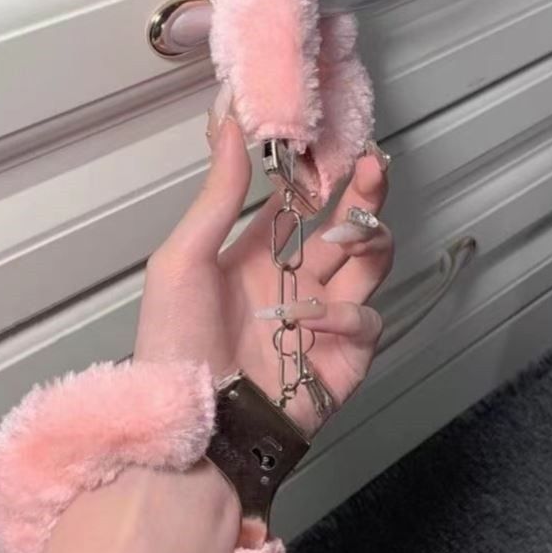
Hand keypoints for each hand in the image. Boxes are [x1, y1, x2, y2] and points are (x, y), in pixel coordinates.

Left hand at [134, 97, 392, 436]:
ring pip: (369, 266)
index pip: (298, 203)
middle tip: (374, 166)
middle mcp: (294, 280)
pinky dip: (346, 316)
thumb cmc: (177, 344)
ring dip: (370, 241)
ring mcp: (322, 319)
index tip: (331, 138)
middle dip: (364, 195)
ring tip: (356, 230)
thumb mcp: (182, 262)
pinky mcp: (344, 359)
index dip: (317, 171)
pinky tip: (314, 321)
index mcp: (256, 255)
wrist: (194, 429)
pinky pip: (365, 323)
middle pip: (344, 227)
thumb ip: (216, 197)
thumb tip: (229, 123)